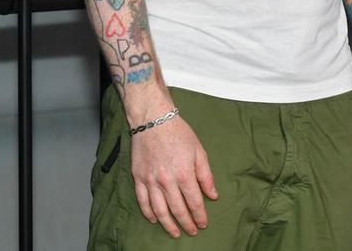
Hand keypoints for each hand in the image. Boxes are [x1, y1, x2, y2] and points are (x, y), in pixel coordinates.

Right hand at [128, 115, 218, 237]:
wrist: (153, 119)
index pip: (194, 203)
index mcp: (184, 174)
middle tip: (192, 231)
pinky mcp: (138, 177)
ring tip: (175, 233)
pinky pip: (142, 201)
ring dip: (168, 224)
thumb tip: (212, 195)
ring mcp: (151, 180)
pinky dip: (149, 213)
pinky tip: (155, 220)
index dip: (200, 216)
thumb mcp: (199, 151)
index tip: (203, 224)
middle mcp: (167, 180)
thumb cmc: (178, 132)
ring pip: (159, 210)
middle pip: (178, 210)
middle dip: (186, 223)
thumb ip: (206, 175)